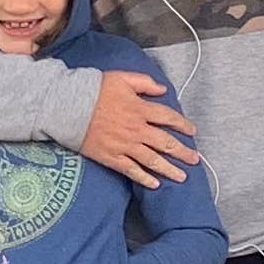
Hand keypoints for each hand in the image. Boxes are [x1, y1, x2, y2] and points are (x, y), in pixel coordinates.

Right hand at [79, 68, 200, 189]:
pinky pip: (132, 171)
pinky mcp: (111, 157)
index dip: (183, 125)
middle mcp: (136, 130)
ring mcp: (124, 146)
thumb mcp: (122, 78)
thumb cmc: (94, 90)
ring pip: (152, 161)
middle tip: (195, 159)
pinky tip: (155, 184)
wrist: (69, 107)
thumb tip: (163, 90)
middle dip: (183, 152)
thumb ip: (145, 83)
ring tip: (182, 177)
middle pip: (166, 143)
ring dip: (169, 169)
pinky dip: (144, 179)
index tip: (192, 131)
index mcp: (140, 109)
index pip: (168, 118)